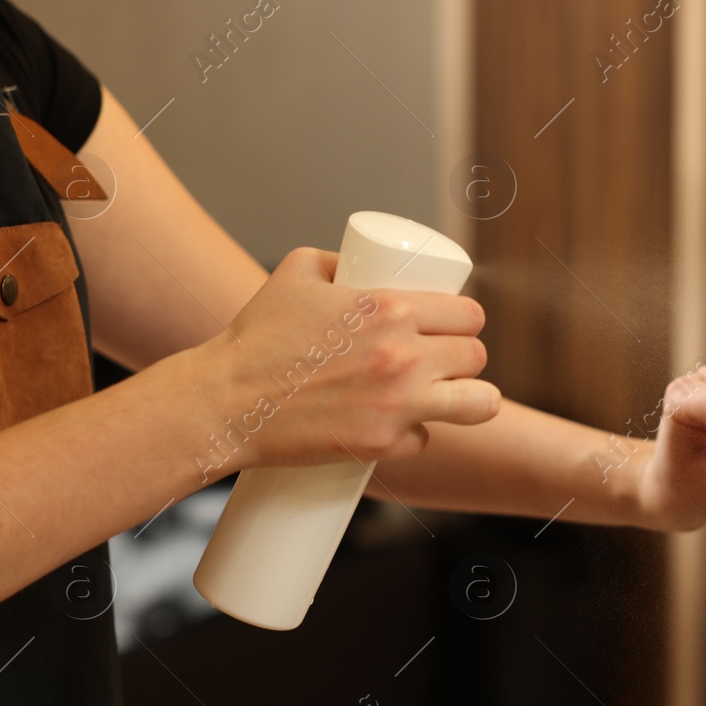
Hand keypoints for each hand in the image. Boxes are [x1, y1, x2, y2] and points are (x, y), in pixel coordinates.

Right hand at [185, 247, 500, 468]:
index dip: (465, 322)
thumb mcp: (296, 273)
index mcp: (392, 309)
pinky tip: (395, 426)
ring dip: (469, 400)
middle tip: (444, 363)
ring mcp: (397, 404)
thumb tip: (359, 262)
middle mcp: (404, 356)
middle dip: (463, 359)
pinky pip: (424, 439)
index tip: (455, 328)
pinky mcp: (382, 445)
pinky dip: (412, 435)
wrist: (226, 401)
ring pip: (479, 404)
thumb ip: (337, 260)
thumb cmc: (257, 337)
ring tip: (452, 399)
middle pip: (476, 357)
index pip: (469, 315)